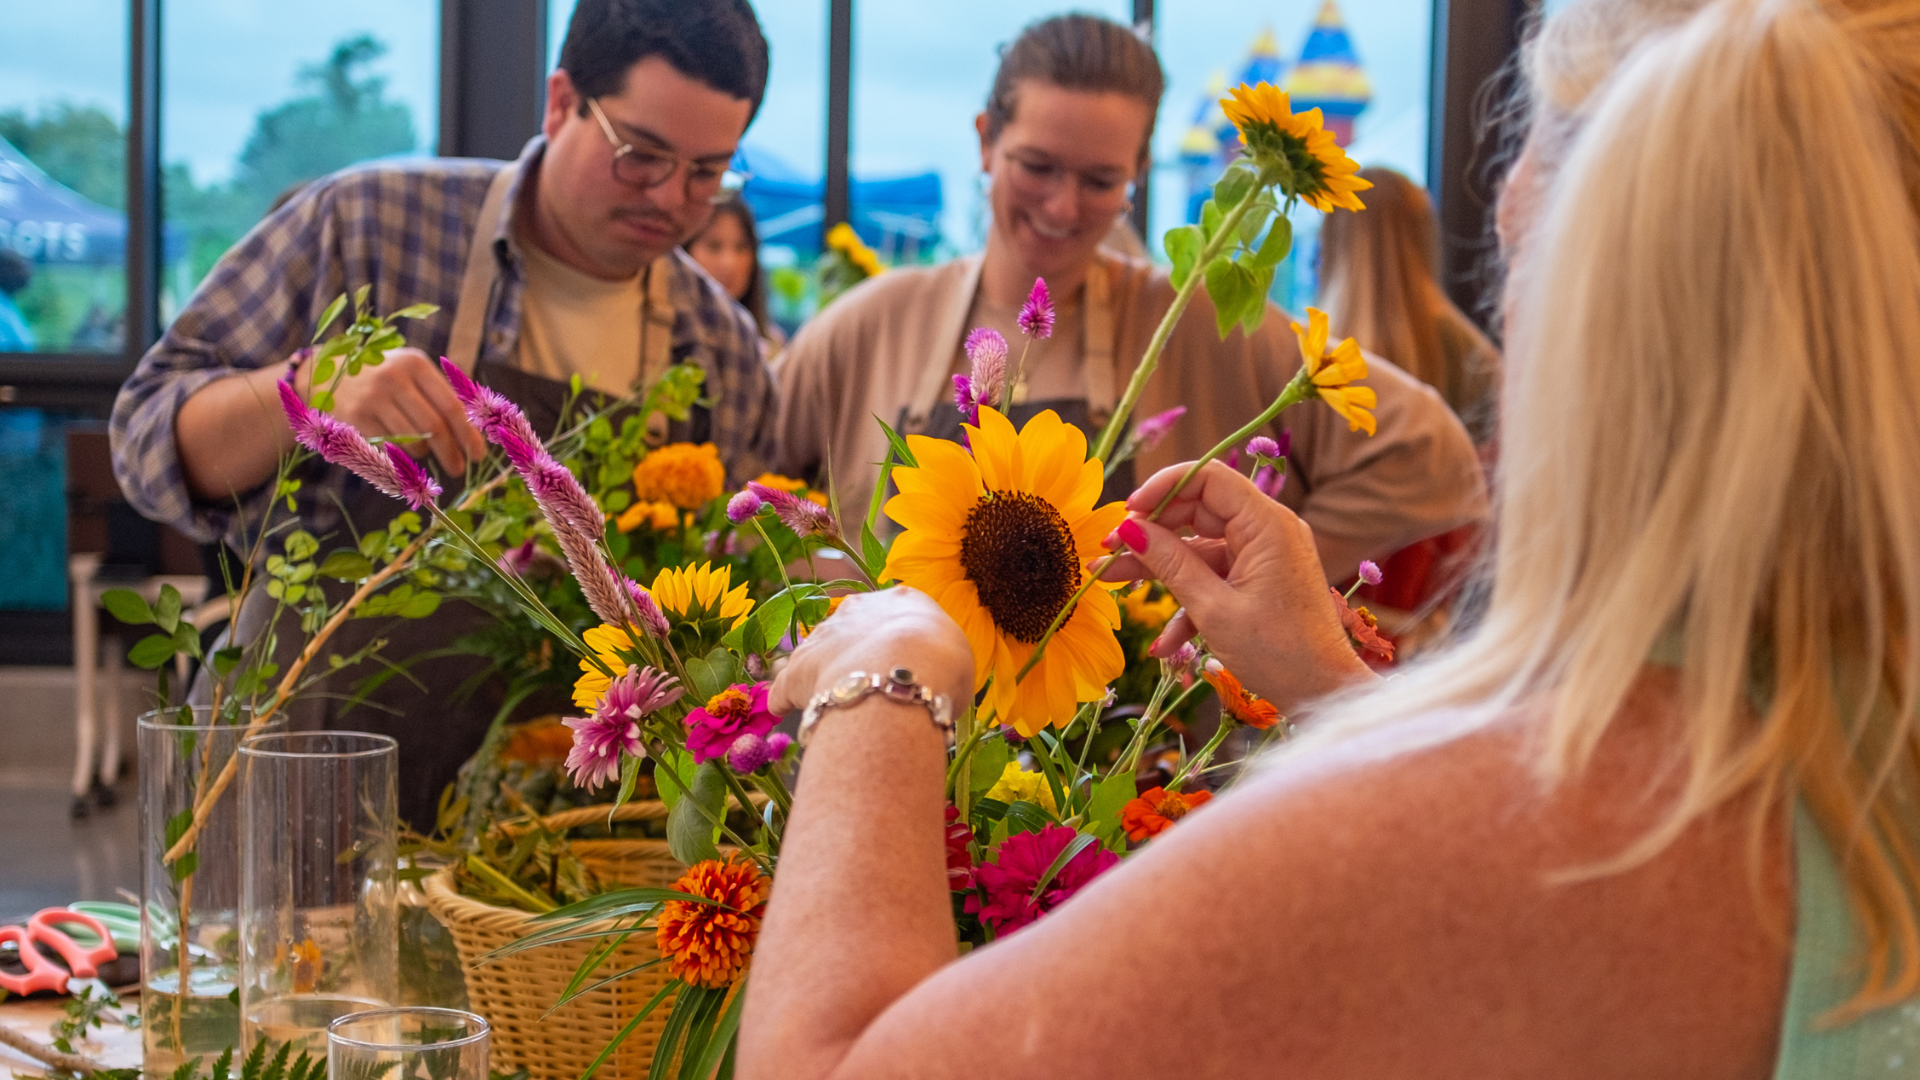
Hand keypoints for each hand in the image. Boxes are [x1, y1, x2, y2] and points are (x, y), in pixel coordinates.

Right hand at [300, 347, 486, 473]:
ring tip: (424, 454)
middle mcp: (394, 378)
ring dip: (425, 455)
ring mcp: (372, 398)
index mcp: (415, 364)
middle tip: (459, 469)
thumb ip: (438, 393)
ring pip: (413, 441)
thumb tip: (473, 430)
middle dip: (452, 453)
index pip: (451, 406)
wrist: (323, 373)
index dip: (468, 435)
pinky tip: (403, 455)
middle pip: (435, 427)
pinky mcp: (355, 418)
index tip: (478, 454)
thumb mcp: (408, 370)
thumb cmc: (380, 376)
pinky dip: (401, 456)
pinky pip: (389, 447)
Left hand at [768, 588, 973, 715]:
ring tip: (833, 706)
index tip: (905, 669)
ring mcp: (826, 634)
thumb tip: (933, 684)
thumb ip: (939, 665)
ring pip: (821, 653)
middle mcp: (859, 608)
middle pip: (855, 629)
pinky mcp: (799, 665)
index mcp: (905, 600)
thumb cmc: (942, 669)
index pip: (899, 616)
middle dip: (860, 654)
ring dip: (825, 675)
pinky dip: (787, 697)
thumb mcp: (958, 662)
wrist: (903, 674)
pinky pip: (788, 683)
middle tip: (872, 688)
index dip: (902, 645)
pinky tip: (786, 712)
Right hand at [1096, 460, 1372, 711]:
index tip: (1126, 513)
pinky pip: (1216, 575)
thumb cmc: (1278, 653)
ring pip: (1200, 546)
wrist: (1324, 694)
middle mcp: (1268, 529)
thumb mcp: (1213, 608)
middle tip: (1109, 551)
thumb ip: (1170, 563)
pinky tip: (1164, 642)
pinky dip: (1189, 599)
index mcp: (1266, 524)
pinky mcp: (1260, 578)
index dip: (1162, 487)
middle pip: (1198, 510)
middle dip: (1152, 532)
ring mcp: (1265, 554)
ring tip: (1114, 583)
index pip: (1207, 477)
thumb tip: (1129, 529)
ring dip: (1161, 568)